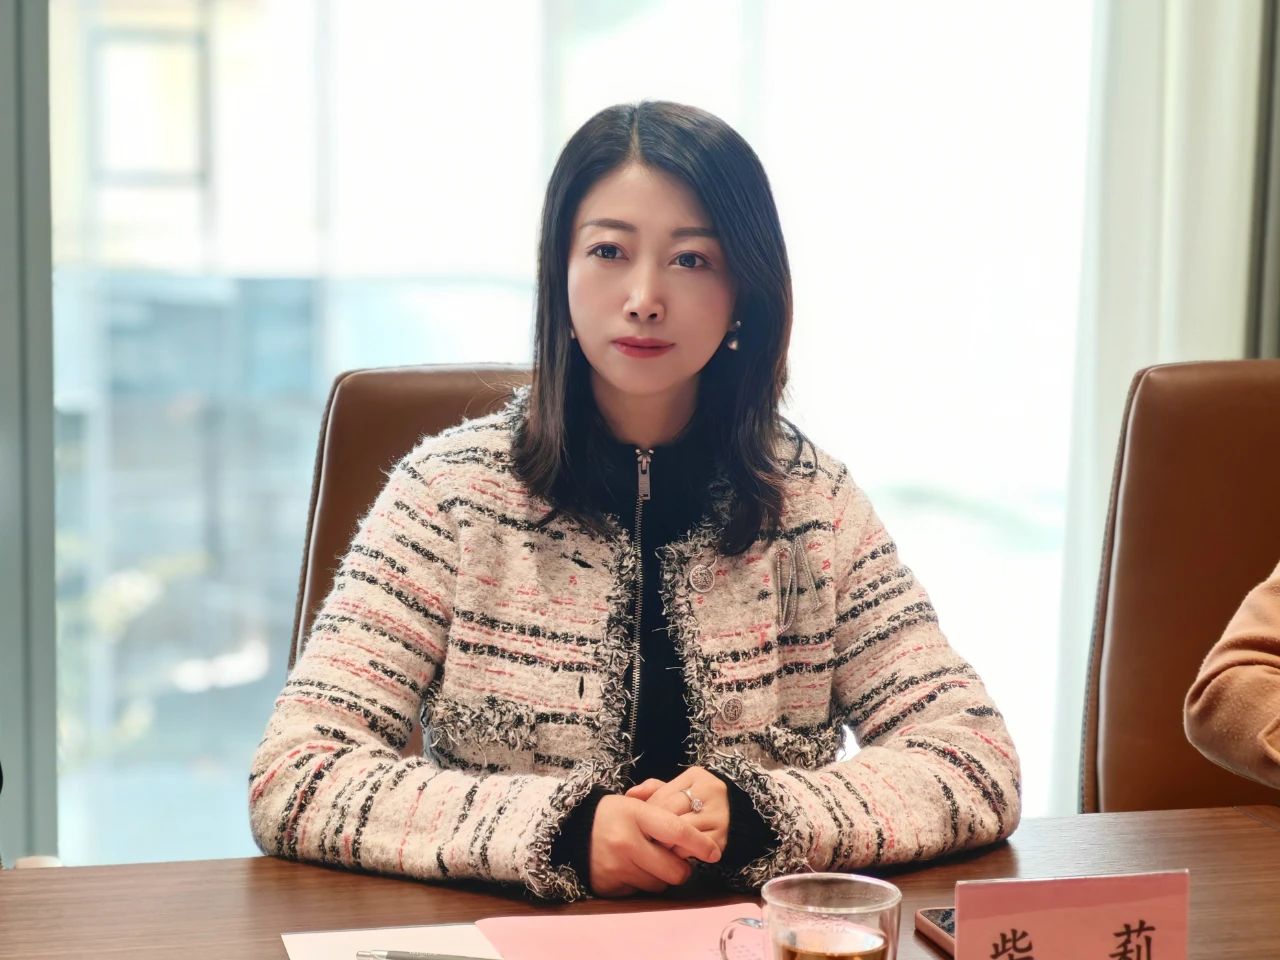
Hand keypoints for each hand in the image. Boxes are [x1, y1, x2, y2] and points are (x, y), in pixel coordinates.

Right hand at [588, 794, 721, 896]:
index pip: (677, 831)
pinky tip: (633, 869)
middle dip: (681, 868)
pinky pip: (640, 893)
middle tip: (676, 860)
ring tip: (650, 861)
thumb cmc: (613, 815)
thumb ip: (664, 807)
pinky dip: (642, 883)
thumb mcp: (635, 802)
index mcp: (634, 814)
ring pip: (659, 885)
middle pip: (673, 869)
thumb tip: (694, 826)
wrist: (572, 831)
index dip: (699, 844)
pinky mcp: (609, 886)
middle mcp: (625, 842)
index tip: (713, 852)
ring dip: (661, 876)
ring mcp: (616, 867)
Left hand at [625, 766, 729, 854]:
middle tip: (645, 841)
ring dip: (668, 844)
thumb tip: (630, 795)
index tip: (640, 825)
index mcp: (696, 776)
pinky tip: (677, 854)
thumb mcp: (677, 790)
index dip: (649, 814)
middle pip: (672, 815)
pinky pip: (694, 849)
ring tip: (659, 848)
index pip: (663, 797)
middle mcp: (711, 791)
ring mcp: (719, 814)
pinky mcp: (723, 837)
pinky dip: (682, 853)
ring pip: (682, 832)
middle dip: (656, 830)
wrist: (734, 818)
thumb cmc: (696, 803)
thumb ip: (654, 790)